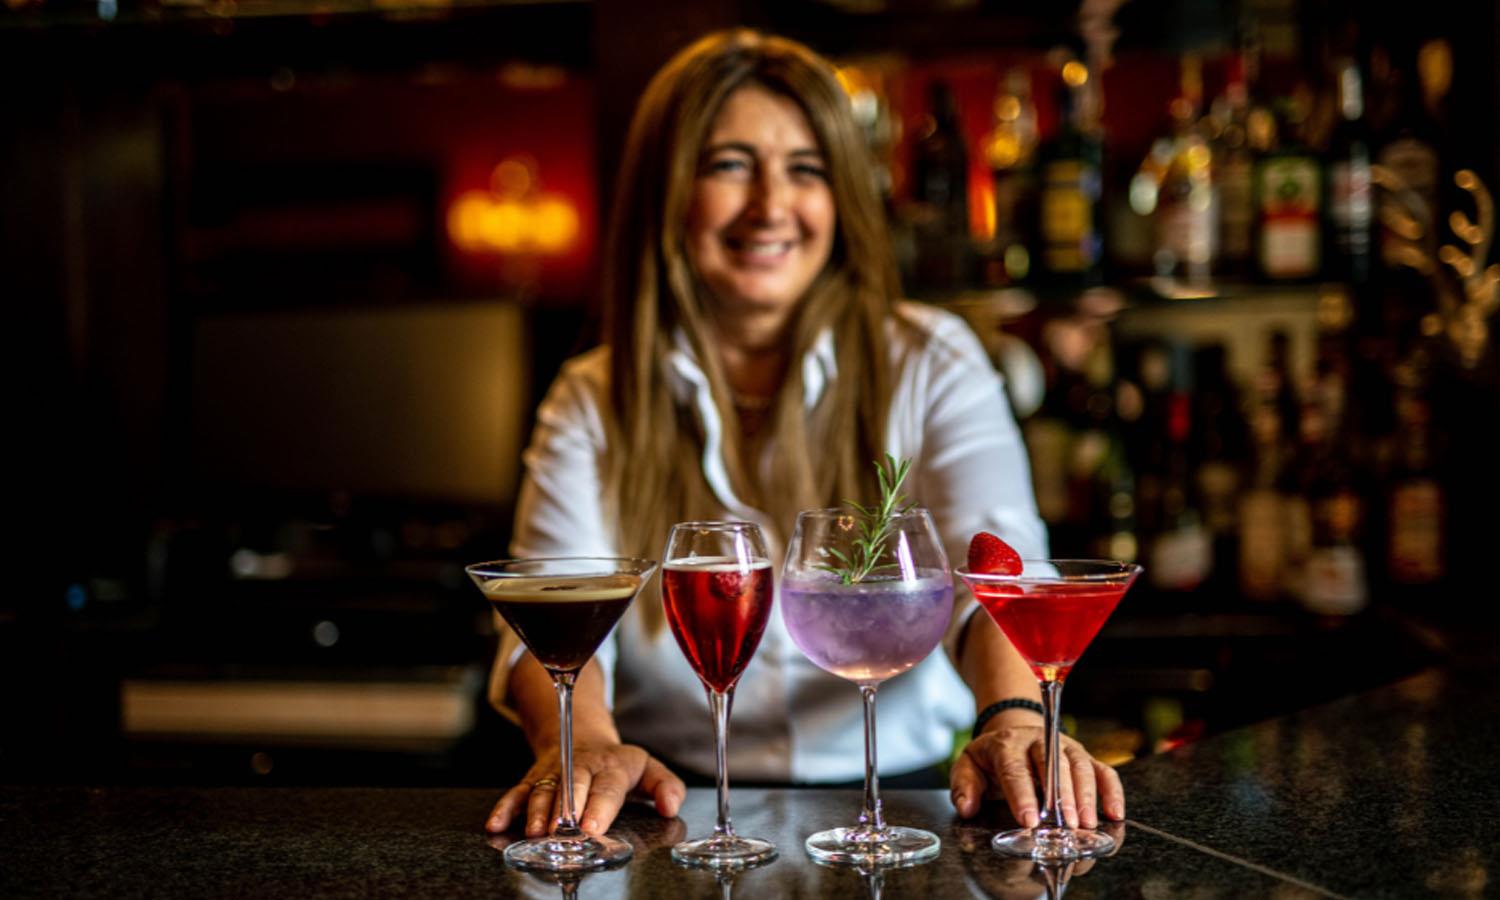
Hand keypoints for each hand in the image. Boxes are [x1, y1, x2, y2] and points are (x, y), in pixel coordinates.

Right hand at [485, 741, 685, 835]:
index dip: (600, 805)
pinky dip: (506, 807)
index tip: (593, 826)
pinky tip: (496, 824)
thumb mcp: (649, 769)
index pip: (607, 785)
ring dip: (537, 811)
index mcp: (613, 765)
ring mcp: (556, 772)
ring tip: (535, 832)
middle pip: (573, 786)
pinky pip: (518, 791)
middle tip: (562, 831)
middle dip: (566, 809)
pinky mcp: (535, 779)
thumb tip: (670, 807)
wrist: (583, 738)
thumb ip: (666, 786)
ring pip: (545, 790)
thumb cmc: (619, 765)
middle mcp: (582, 766)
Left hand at [949, 719, 1124, 828]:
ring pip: (1080, 766)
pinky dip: (1112, 791)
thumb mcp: (968, 765)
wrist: (1014, 731)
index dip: (1023, 795)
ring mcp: (1064, 747)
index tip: (1030, 820)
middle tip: (1066, 825)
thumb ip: (964, 786)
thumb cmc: (993, 756)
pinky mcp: (1084, 756)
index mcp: (1007, 745)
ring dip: (1086, 796)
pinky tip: (1115, 813)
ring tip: (1086, 824)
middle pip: (1053, 765)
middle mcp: (1039, 742)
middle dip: (1061, 797)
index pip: (1015, 769)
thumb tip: (967, 807)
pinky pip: (1103, 770)